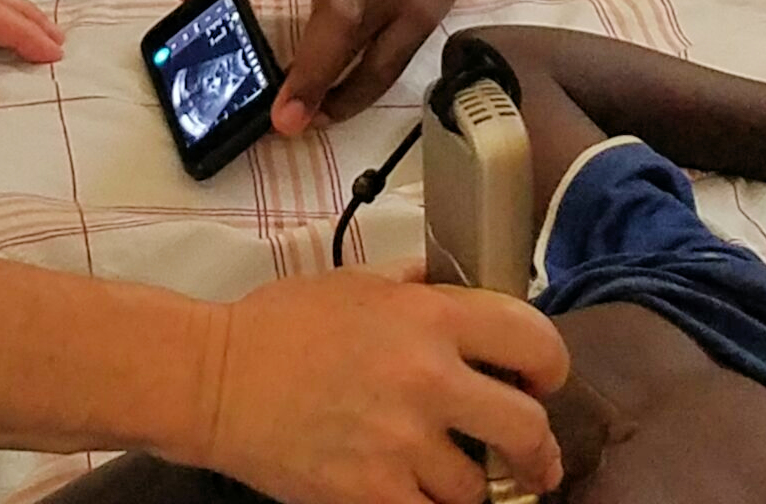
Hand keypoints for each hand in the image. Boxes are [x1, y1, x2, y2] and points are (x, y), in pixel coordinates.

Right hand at [194, 269, 568, 503]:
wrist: (214, 380)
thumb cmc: (279, 327)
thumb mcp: (357, 282)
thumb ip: (418, 285)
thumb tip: (462, 288)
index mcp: (427, 317)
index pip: (533, 340)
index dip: (550, 367)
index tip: (542, 383)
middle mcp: (426, 379)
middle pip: (528, 429)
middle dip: (536, 450)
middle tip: (532, 459)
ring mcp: (401, 444)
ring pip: (476, 487)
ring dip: (466, 483)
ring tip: (439, 470)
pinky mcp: (370, 495)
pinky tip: (413, 492)